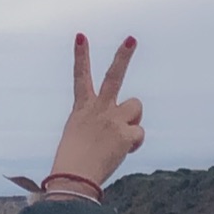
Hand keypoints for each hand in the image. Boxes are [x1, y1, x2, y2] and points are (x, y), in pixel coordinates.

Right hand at [48, 34, 143, 190]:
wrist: (75, 178)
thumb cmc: (74, 163)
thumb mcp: (81, 137)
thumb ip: (102, 125)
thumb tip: (125, 130)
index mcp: (82, 109)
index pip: (80, 77)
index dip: (80, 55)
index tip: (81, 36)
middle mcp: (98, 108)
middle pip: (114, 76)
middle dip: (123, 56)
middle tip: (131, 39)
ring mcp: (113, 119)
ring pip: (136, 106)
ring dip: (133, 118)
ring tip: (119, 135)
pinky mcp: (126, 133)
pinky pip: (139, 133)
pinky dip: (133, 144)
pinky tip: (120, 151)